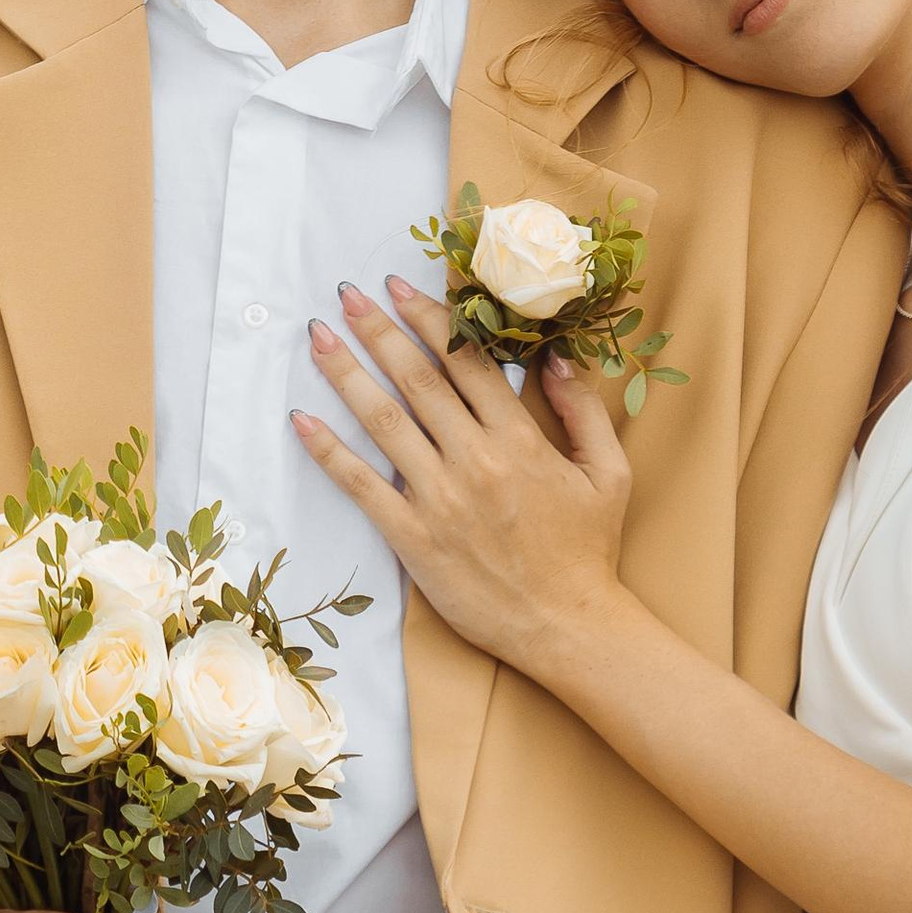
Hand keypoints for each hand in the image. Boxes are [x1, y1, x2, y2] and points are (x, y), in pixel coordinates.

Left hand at [294, 278, 630, 681]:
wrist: (568, 626)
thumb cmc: (589, 552)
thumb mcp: (609, 474)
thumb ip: (583, 410)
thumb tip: (552, 358)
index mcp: (520, 440)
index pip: (467, 363)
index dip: (431, 319)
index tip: (401, 287)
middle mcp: (476, 460)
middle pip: (418, 379)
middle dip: (379, 330)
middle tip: (347, 292)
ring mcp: (440, 499)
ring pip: (384, 422)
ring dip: (347, 373)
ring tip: (319, 336)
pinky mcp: (413, 539)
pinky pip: (362, 486)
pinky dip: (328, 451)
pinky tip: (302, 420)